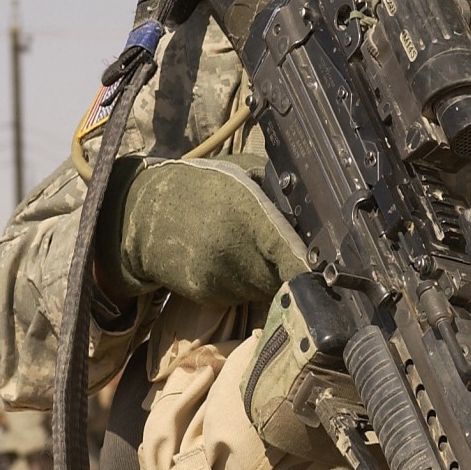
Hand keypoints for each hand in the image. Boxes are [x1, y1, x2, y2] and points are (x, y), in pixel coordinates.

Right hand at [94, 156, 306, 306]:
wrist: (142, 214)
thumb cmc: (199, 186)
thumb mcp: (243, 173)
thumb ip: (280, 191)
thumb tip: (320, 212)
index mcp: (248, 216)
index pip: (294, 256)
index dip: (313, 268)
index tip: (328, 272)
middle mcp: (234, 252)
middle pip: (285, 275)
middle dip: (288, 263)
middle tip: (278, 241)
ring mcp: (219, 279)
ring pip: (266, 287)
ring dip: (266, 273)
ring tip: (245, 244)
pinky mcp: (208, 296)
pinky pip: (244, 295)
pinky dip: (245, 282)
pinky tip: (229, 259)